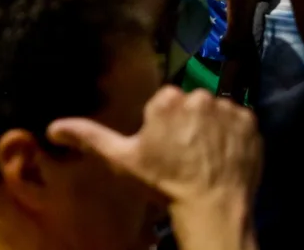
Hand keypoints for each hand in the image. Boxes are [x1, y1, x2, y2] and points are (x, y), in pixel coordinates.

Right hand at [49, 85, 262, 245]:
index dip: (165, 125)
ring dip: (212, 126)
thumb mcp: (123, 161)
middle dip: (189, 122)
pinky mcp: (251, 122)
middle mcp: (197, 96)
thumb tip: (52, 127)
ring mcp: (227, 108)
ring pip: (215, 110)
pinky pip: (240, 119)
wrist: (212, 207)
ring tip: (208, 156)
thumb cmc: (164, 183)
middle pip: (190, 103)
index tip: (166, 147)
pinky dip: (235, 133)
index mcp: (165, 100)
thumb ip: (89, 137)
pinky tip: (227, 154)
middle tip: (187, 152)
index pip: (165, 102)